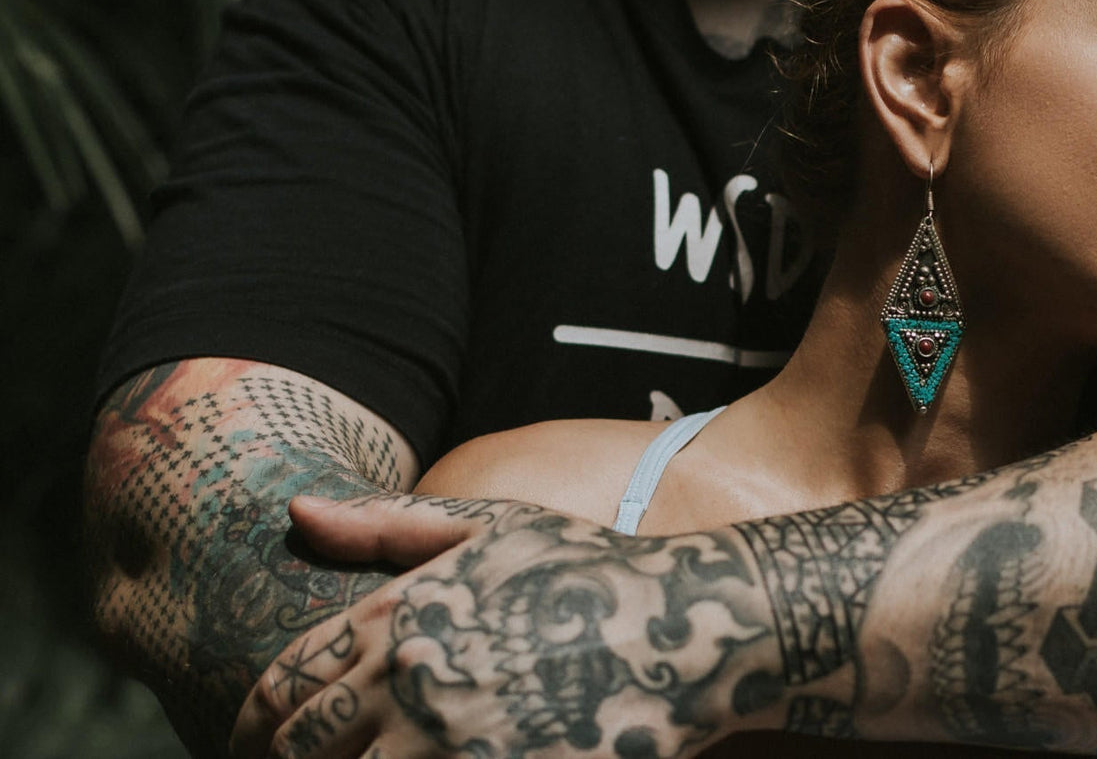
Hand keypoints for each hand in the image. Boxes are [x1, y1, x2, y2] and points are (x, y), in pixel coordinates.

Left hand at [230, 494, 772, 757]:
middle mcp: (408, 684)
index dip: (255, 720)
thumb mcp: (493, 525)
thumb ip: (388, 524)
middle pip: (298, 751)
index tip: (259, 738)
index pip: (283, 684)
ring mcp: (449, 746)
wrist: (687, 625)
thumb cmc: (587, 569)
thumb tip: (295, 514)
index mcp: (395, 617)